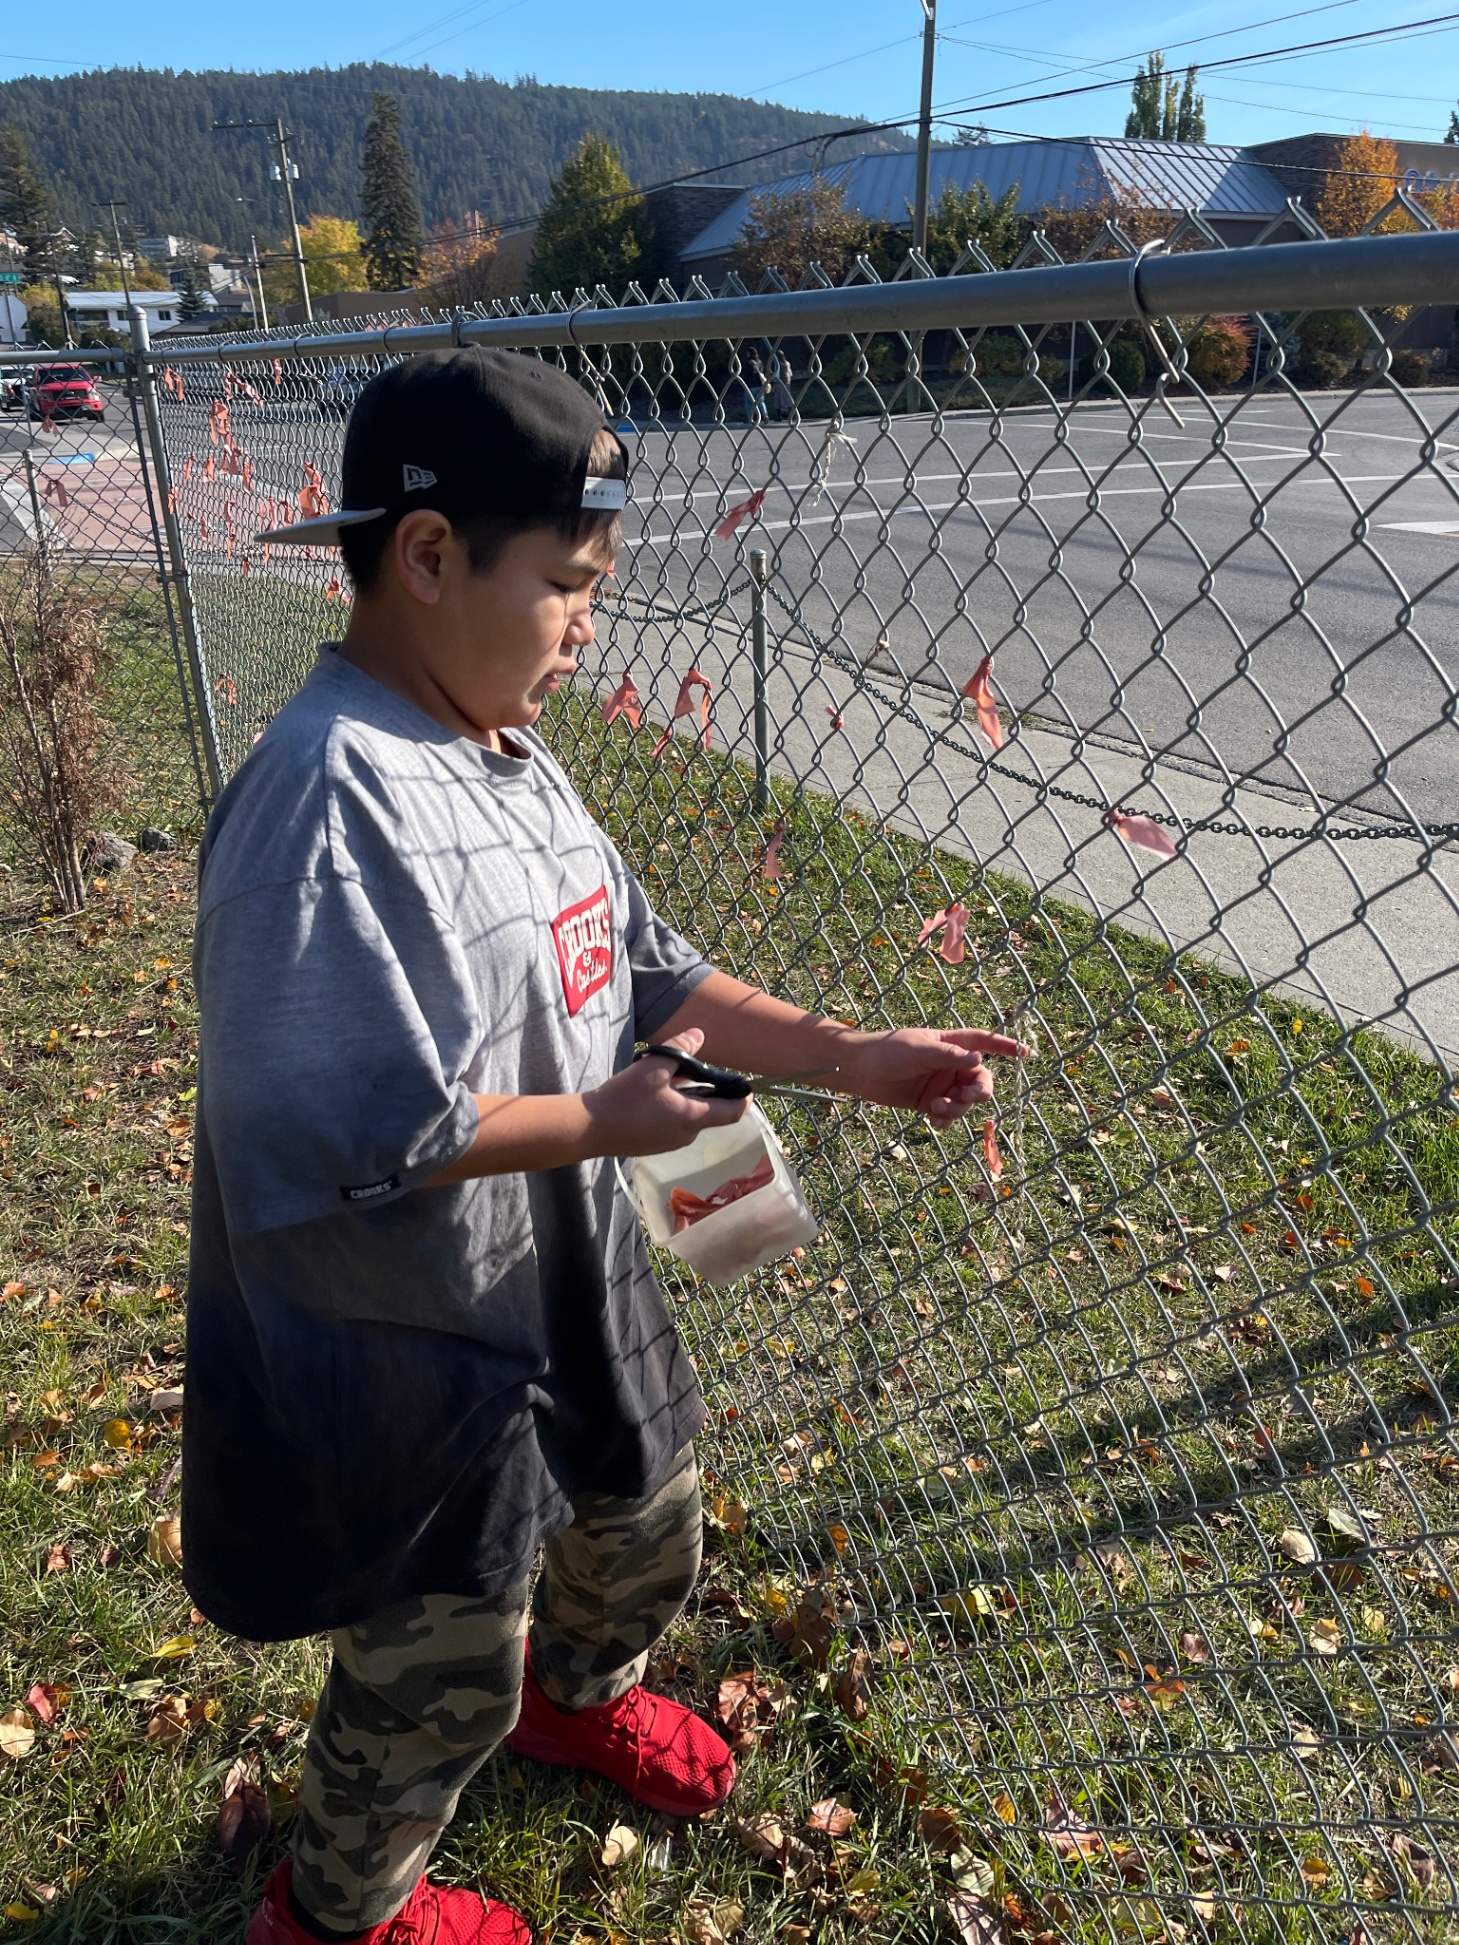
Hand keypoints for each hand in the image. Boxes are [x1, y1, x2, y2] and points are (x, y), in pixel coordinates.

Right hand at [583, 1028, 747, 1156]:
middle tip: (692, 1067)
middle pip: (710, 1111)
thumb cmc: (624, 1098)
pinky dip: (673, 1106)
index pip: (734, 1113)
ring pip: (690, 1116)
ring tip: (666, 1076)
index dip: (745, 1098)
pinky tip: (652, 1093)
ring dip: (687, 1096)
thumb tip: (699, 1035)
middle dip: (708, 1089)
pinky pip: (674, 1123)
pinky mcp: (654, 1144)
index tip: (746, 1084)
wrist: (589, 1128)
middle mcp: (686, 1135)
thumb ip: (680, 1050)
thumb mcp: (654, 1066)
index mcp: (693, 1118)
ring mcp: (670, 1143)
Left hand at [843, 1026, 1028, 1129]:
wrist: (859, 1070)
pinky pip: (950, 1115)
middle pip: (981, 1080)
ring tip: (937, 1108)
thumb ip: (949, 1056)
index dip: (1005, 1047)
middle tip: (968, 1097)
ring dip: (958, 1108)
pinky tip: (933, 1119)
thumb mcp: (919, 1050)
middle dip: (979, 1092)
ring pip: (966, 1102)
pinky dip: (946, 1119)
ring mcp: (942, 1085)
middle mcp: (950, 1065)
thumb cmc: (887, 1051)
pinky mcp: (930, 1103)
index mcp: (950, 1044)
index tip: (1026, 1053)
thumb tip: (979, 1059)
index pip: (984, 1042)